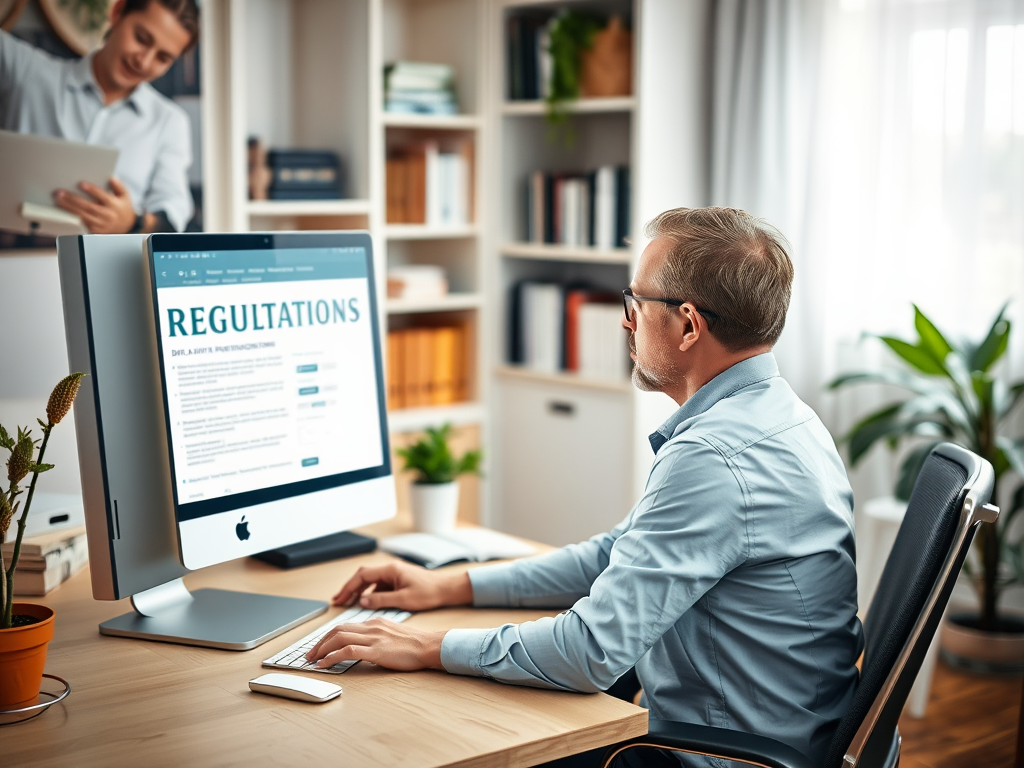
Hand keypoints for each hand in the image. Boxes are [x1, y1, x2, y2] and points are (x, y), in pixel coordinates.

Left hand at [54, 177, 136, 233]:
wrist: (126, 226)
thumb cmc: (122, 207)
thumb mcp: (125, 195)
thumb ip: (118, 186)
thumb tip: (111, 178)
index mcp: (114, 205)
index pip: (103, 197)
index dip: (93, 190)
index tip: (81, 184)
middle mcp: (107, 215)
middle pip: (89, 207)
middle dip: (73, 199)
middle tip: (60, 192)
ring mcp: (100, 224)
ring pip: (82, 215)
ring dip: (68, 207)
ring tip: (58, 199)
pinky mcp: (94, 230)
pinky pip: (81, 223)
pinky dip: (71, 216)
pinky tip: (62, 210)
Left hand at [306, 617, 445, 670]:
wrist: (429, 646)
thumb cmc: (415, 644)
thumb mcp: (392, 635)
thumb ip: (377, 637)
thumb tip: (364, 647)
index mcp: (374, 622)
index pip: (344, 626)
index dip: (328, 636)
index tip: (319, 646)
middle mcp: (371, 627)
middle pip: (337, 630)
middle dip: (320, 642)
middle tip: (309, 654)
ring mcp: (373, 638)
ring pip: (338, 638)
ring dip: (321, 649)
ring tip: (312, 660)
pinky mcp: (376, 650)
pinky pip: (347, 651)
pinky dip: (332, 657)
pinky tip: (324, 664)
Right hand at [332, 561, 471, 610]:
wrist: (446, 589)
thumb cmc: (429, 592)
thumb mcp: (404, 599)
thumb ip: (381, 600)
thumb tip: (362, 601)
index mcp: (390, 570)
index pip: (362, 575)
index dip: (348, 587)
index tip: (339, 598)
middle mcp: (390, 569)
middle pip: (363, 576)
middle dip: (349, 588)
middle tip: (338, 600)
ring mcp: (393, 574)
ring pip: (370, 580)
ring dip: (358, 590)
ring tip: (346, 602)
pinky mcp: (397, 580)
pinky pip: (378, 584)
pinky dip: (368, 592)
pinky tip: (365, 602)